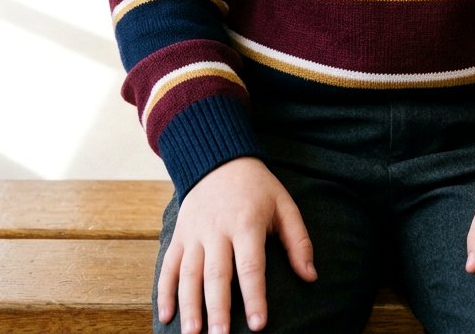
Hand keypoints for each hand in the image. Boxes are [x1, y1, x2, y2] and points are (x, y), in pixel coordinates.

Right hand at [157, 157, 315, 333]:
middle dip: (217, 309)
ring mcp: (195, 233)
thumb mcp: (284, 204)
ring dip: (189, 305)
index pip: (251, 266)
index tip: (259, 325)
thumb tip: (310, 276)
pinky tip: (165, 315)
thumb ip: (298, 241)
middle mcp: (217, 230)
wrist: (219, 159)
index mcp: (246, 223)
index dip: (255, 297)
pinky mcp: (179, 235)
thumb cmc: (257, 187)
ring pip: (189, 273)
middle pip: (216, 274)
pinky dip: (164, 290)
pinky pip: (168, 265)